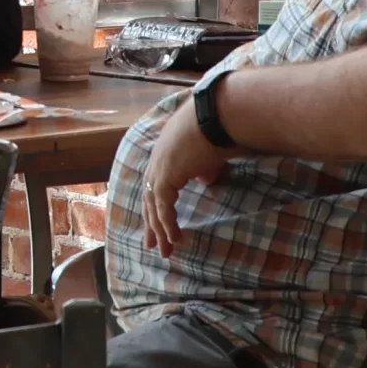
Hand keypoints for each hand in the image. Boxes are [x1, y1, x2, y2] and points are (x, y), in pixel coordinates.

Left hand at [142, 99, 228, 258]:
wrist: (215, 116)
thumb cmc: (216, 130)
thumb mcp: (208, 154)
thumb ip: (202, 168)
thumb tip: (204, 179)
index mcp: (163, 157)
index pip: (156, 189)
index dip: (155, 209)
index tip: (157, 227)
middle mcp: (156, 164)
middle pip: (150, 201)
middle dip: (152, 226)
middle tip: (154, 247)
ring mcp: (158, 169)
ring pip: (154, 208)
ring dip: (160, 231)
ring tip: (165, 251)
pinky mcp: (165, 176)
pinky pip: (164, 207)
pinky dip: (167, 224)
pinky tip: (174, 239)